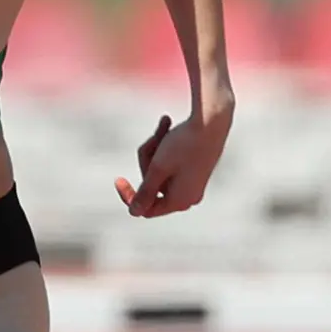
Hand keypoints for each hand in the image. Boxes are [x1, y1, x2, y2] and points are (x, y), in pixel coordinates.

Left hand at [114, 110, 230, 217]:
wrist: (212, 119)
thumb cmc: (184, 145)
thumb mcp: (158, 168)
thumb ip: (145, 192)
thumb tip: (135, 212)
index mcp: (179, 201)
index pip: (146, 208)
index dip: (130, 195)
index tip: (118, 179)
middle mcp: (188, 195)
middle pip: (151, 183)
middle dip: (147, 159)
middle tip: (153, 139)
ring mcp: (192, 181)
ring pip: (158, 168)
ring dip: (155, 147)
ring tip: (164, 126)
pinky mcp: (193, 166)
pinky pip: (170, 159)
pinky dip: (165, 142)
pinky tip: (166, 122)